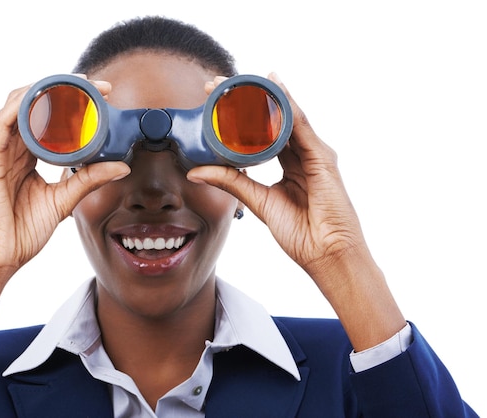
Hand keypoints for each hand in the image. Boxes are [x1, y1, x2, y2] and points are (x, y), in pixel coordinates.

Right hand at [0, 79, 128, 357]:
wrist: (2, 257)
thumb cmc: (25, 230)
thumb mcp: (65, 199)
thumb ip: (89, 180)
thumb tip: (121, 166)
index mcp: (29, 155)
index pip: (49, 119)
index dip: (72, 103)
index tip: (102, 95)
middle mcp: (13, 148)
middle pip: (35, 106)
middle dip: (63, 90)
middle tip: (94, 86)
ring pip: (17, 107)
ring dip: (44, 91)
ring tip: (71, 85)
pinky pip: (1, 125)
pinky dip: (18, 107)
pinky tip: (37, 98)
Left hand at [188, 74, 404, 349]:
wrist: (327, 254)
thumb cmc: (300, 233)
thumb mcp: (258, 201)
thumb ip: (231, 182)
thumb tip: (195, 172)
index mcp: (289, 164)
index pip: (262, 133)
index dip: (240, 117)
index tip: (214, 103)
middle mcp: (302, 154)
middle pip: (274, 119)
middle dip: (248, 100)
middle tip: (220, 85)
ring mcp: (315, 153)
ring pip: (287, 116)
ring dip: (264, 97)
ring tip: (240, 81)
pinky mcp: (323, 157)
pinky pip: (302, 127)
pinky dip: (288, 108)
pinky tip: (274, 91)